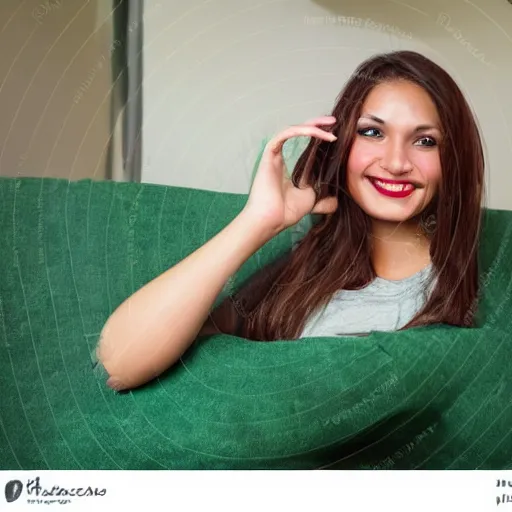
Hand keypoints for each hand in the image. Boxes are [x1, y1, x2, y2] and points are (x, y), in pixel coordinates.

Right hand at [242, 116, 338, 234]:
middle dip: (316, 124)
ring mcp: (274, 156)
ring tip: (330, 125)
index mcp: (287, 168)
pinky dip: (301, 130)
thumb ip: (323, 200)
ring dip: (312, 125)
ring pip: (292, 130)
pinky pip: (285, 134)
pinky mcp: (270, 154)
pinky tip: (316, 132)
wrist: (273, 219)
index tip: (335, 135)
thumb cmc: (285, 212)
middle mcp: (280, 158)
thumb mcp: (311, 201)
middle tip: (334, 123)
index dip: (318, 137)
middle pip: (298, 132)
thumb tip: (335, 203)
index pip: (303, 146)